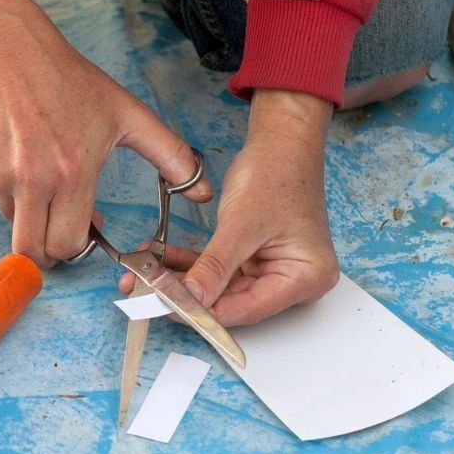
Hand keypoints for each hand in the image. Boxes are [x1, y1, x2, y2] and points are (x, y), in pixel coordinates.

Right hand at [0, 0, 210, 265]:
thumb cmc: (68, 80)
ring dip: (25, 211)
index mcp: (72, 172)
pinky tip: (12, 156)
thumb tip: (203, 192)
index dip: (77, 245)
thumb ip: (170, 156)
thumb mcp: (127, 114)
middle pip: (33, 251)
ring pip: (10, 223)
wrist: (5, 51)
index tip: (82, 229)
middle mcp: (30, 181)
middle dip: (47, 248)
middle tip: (56, 226)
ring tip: (37, 172)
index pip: (69, 245)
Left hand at [120, 89, 339, 324]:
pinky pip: (220, 271)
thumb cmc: (276, 172)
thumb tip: (189, 298)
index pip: (249, 309)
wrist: (279, 141)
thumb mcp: (241, 224)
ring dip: (185, 281)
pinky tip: (162, 261)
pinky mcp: (256, 260)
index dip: (205, 312)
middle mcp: (296, 280)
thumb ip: (215, 266)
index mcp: (308, 277)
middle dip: (190, 296)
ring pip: (222, 289)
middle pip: (234, 302)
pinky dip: (193, 266)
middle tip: (148, 292)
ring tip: (146, 275)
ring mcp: (275, 270)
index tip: (167, 307)